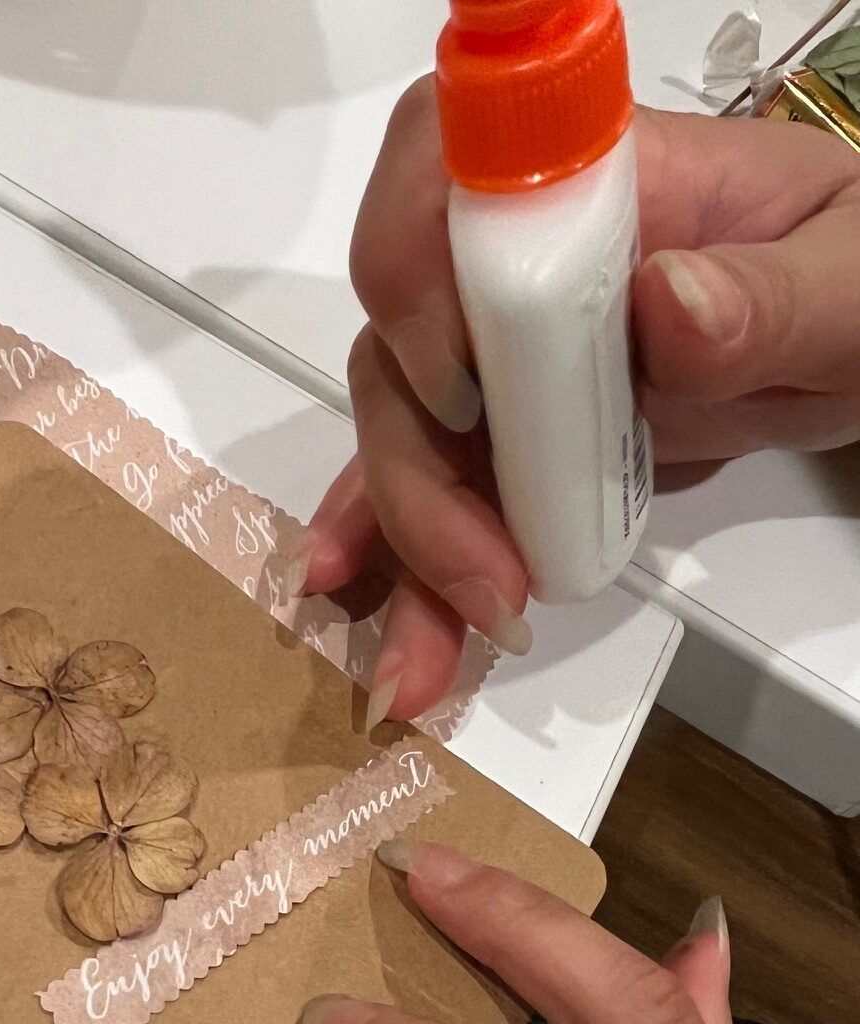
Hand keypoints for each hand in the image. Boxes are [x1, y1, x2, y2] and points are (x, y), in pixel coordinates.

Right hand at [300, 87, 859, 726]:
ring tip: (415, 666)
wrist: (853, 335)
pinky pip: (434, 498)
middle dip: (416, 479)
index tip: (465, 387)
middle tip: (487, 579)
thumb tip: (664, 304)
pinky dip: (409, 575)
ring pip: (403, 443)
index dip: (417, 274)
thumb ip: (771, 293)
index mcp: (594, 185)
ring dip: (401, 562)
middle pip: (400, 349)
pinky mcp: (504, 437)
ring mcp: (501, 355)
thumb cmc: (851, 278)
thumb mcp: (849, 280)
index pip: (444, 171)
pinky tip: (395, 639)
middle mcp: (519, 263)